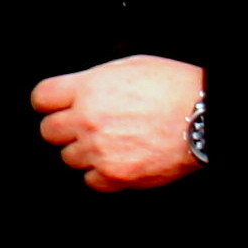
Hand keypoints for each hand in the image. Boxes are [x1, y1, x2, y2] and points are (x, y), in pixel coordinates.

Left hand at [33, 55, 204, 190]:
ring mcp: (99, 149)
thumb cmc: (174, 88)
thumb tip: (80, 91)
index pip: (41, 98)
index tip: (55, 106)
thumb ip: (95, 81)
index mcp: (88, 88)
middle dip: (64, 129)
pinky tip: (118, 160)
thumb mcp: (128, 67)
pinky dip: (101, 174)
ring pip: (69, 158)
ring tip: (110, 143)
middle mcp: (87, 119)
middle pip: (49, 132)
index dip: (49, 103)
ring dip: (84, 152)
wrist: (205, 117)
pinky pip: (90, 180)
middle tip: (84, 127)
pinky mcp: (115, 175)